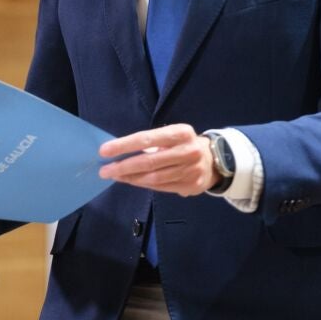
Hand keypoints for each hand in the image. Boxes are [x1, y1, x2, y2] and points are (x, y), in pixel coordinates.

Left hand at [98, 124, 216, 195]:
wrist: (216, 160)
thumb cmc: (185, 144)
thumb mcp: (172, 135)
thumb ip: (151, 142)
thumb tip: (119, 151)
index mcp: (181, 133)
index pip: (147, 138)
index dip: (124, 145)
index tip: (104, 151)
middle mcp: (187, 151)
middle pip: (149, 161)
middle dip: (123, 166)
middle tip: (104, 170)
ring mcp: (190, 170)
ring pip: (154, 177)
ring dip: (130, 178)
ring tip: (114, 176)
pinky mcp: (190, 186)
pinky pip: (161, 187)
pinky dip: (142, 184)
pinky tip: (130, 181)